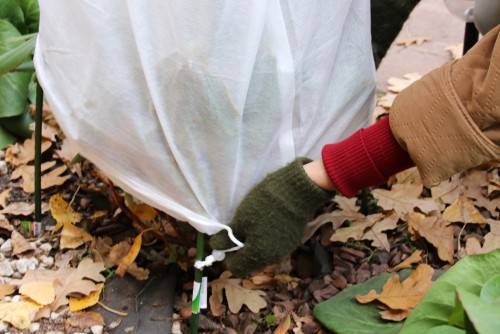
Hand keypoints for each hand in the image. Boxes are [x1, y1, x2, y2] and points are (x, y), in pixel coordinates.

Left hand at [209, 158, 334, 275]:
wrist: (296, 191)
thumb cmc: (263, 206)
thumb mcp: (239, 220)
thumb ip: (226, 239)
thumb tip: (216, 247)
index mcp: (258, 256)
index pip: (236, 267)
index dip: (227, 256)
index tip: (225, 240)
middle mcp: (272, 258)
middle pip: (249, 261)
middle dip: (240, 249)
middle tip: (237, 229)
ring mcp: (284, 249)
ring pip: (261, 253)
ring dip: (253, 243)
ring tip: (251, 223)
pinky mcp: (291, 240)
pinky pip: (273, 245)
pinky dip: (265, 238)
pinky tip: (266, 221)